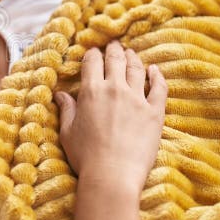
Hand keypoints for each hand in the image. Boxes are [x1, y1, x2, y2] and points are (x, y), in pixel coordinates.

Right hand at [55, 40, 166, 191]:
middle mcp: (115, 89)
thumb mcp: (68, 132)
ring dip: (133, 58)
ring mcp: (137, 99)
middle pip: (116, 60)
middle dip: (114, 49)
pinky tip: (155, 70)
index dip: (92, 54)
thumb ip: (66, 109)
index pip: (92, 62)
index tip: (93, 52)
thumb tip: (60, 94)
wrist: (113, 175)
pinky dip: (157, 76)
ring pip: (136, 69)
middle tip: (114, 45)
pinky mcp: (155, 112)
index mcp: (91, 91)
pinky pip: (159, 87)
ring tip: (131, 53)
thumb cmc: (86, 156)